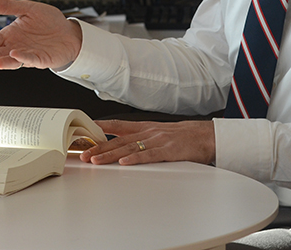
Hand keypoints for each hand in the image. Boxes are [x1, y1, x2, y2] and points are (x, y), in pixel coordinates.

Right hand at [0, 0, 82, 69]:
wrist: (69, 32)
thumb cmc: (49, 21)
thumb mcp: (27, 8)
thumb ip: (7, 6)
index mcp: (11, 34)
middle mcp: (17, 46)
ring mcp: (28, 54)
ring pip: (12, 60)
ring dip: (2, 62)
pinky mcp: (40, 59)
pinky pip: (30, 59)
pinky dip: (23, 58)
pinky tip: (15, 55)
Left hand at [79, 119, 215, 165]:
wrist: (207, 135)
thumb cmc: (184, 136)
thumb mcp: (160, 133)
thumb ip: (143, 137)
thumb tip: (126, 145)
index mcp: (145, 128)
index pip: (118, 126)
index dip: (100, 129)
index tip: (84, 133)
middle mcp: (148, 132)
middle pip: (118, 140)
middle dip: (99, 148)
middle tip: (83, 155)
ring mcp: (157, 141)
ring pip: (129, 148)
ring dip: (110, 155)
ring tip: (95, 160)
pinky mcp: (168, 151)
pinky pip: (149, 155)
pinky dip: (135, 159)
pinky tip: (123, 163)